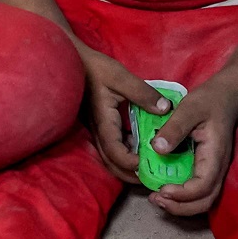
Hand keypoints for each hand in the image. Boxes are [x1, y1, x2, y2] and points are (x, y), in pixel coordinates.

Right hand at [78, 40, 170, 183]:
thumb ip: (142, 93)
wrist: (72, 60)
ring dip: (125, 165)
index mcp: (103, 122)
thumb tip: (166, 109)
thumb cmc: (94, 68)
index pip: (114, 151)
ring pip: (109, 156)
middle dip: (128, 173)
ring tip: (146, 167)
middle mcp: (98, 130)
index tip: (144, 164)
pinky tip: (138, 147)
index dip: (128, 162)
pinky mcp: (98, 124)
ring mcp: (96, 128)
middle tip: (149, 177)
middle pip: (110, 162)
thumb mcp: (120, 77)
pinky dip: (123, 153)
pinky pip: (110, 146)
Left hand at [142, 81, 237, 216]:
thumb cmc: (208, 101)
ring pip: (202, 200)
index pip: (204, 186)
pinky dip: (182, 197)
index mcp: (215, 155)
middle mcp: (217, 168)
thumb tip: (157, 149)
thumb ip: (174, 128)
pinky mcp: (207, 168)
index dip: (183, 194)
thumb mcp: (189, 109)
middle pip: (205, 201)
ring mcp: (214, 170)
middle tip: (156, 200)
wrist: (225, 96)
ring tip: (157, 198)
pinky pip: (198, 191)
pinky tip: (164, 188)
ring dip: (181, 205)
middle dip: (180, 207)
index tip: (162, 190)